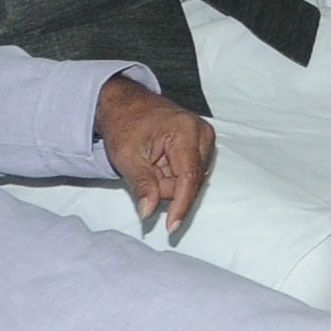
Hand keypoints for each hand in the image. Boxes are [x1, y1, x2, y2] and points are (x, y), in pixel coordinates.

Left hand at [95, 75, 212, 234]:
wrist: (126, 104)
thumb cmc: (125, 123)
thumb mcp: (127, 157)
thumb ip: (142, 186)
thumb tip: (148, 212)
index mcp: (185, 131)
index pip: (188, 177)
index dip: (180, 204)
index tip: (172, 225)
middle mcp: (202, 133)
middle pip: (189, 181)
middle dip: (165, 186)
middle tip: (144, 169)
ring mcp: (204, 138)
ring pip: (190, 180)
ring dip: (168, 180)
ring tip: (151, 162)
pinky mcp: (202, 144)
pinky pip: (190, 172)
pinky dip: (172, 174)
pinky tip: (160, 162)